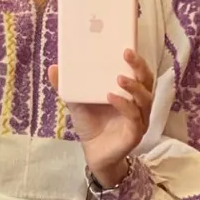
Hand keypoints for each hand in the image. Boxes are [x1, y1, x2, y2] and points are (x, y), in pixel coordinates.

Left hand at [49, 49, 153, 185]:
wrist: (92, 153)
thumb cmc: (90, 124)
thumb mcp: (77, 102)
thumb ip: (67, 86)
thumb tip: (53, 67)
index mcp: (129, 93)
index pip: (139, 72)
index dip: (136, 60)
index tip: (126, 47)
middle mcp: (138, 104)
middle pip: (147, 81)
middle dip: (139, 67)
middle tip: (127, 54)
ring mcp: (139, 118)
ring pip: (144, 98)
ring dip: (133, 86)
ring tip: (119, 78)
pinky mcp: (135, 132)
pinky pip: (134, 116)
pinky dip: (124, 105)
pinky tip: (111, 97)